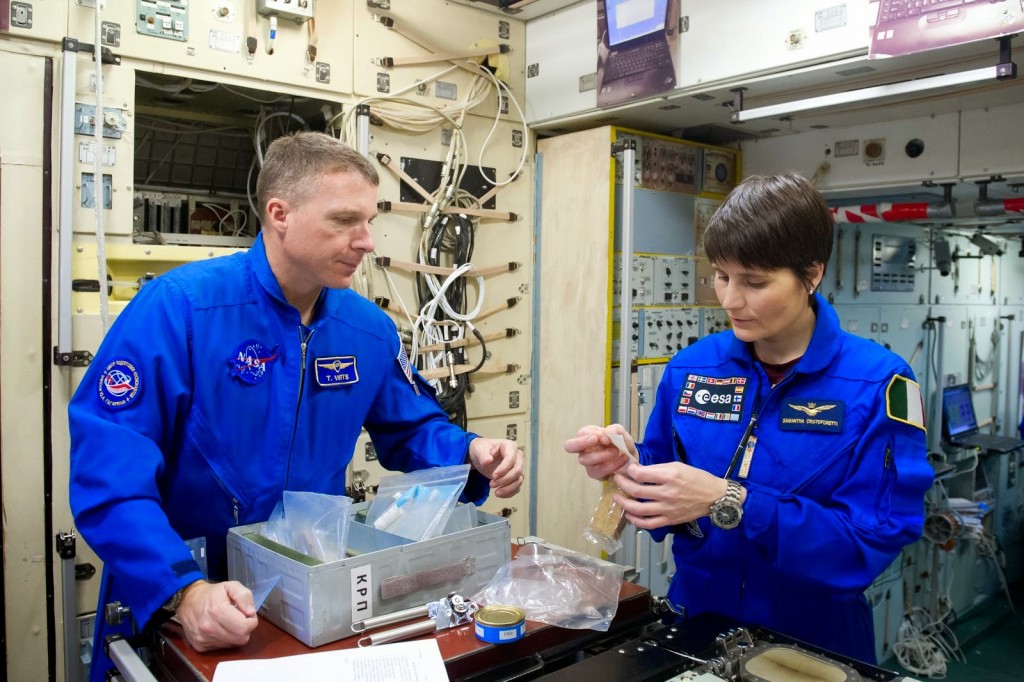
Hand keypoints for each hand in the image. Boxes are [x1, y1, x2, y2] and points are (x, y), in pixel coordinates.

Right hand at [175, 580, 258, 651]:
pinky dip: (225, 640)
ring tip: (229, 623)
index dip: (252, 621)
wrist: (187, 601)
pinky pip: (222, 647)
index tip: (248, 615)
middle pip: (241, 639)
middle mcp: (209, 628)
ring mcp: (203, 639)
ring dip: (235, 635)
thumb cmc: (211, 594)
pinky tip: (221, 629)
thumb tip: (251, 613)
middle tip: (240, 619)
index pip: (244, 628)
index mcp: (217, 611)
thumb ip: (244, 596)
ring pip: (232, 644)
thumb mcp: (231, 586)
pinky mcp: (200, 646)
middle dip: (245, 629)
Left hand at [468, 438, 523, 497]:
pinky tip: (500, 494)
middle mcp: (517, 457)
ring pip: (519, 480)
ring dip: (508, 488)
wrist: (480, 456)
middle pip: (517, 470)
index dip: (504, 469)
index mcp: (510, 446)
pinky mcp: (515, 477)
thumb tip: (488, 461)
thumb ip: (483, 455)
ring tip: (496, 493)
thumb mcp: (479, 450)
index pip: (511, 459)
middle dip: (505, 479)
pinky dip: (509, 492)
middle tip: (491, 484)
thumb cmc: (482, 450)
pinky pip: (517, 487)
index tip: (493, 476)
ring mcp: (517, 467)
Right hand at [563, 424, 635, 480]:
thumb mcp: (621, 433)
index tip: (607, 438)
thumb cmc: (621, 443)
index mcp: (587, 435)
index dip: (592, 435)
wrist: (631, 459)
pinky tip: (622, 459)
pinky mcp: (595, 474)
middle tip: (596, 439)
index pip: (581, 434)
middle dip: (581, 442)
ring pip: (586, 460)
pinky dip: (612, 465)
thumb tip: (608, 432)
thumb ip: (615, 429)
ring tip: (616, 451)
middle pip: (569, 446)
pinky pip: (599, 471)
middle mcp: (583, 449)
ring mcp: (587, 463)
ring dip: (602, 454)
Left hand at [611, 462, 730, 529]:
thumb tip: (639, 471)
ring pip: (639, 509)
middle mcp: (667, 493)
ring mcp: (667, 509)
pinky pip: (649, 524)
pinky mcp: (670, 520)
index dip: (630, 471)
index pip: (641, 474)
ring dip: (624, 503)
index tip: (627, 469)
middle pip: (636, 491)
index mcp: (669, 477)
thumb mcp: (678, 466)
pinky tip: (629, 515)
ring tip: (617, 497)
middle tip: (616, 480)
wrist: (714, 497)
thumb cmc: (696, 478)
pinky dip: (636, 521)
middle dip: (622, 484)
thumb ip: (657, 469)